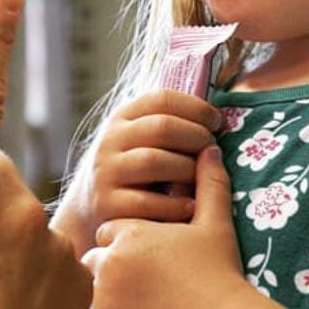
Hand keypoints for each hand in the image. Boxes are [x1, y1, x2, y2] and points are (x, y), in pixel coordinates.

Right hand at [56, 90, 223, 257]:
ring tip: (202, 179)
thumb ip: (170, 125)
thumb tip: (218, 118)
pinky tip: (191, 206)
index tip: (217, 122)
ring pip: (154, 161)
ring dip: (188, 169)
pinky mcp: (107, 205)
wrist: (90, 209)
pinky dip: (176, 205)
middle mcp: (110, 141)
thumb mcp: (141, 139)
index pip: (162, 99)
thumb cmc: (134, 171)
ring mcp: (106, 172)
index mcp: (122, 117)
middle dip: (197, 136)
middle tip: (213, 150)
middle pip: (162, 127)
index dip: (196, 108)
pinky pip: (149, 202)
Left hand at [81, 144, 248, 308]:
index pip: (110, 231)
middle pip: (94, 259)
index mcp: (129, 231)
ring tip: (133, 308)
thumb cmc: (218, 271)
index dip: (126, 244)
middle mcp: (109, 258)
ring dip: (103, 298)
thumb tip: (210, 148)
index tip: (146, 257)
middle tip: (139, 286)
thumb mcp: (215, 222)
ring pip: (87, 291)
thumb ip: (209, 183)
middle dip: (110, 270)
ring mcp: (102, 294)